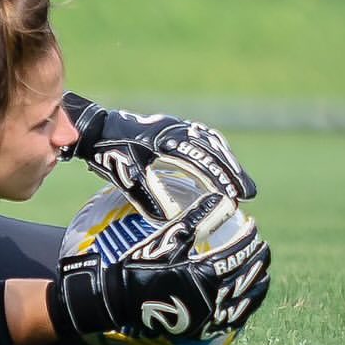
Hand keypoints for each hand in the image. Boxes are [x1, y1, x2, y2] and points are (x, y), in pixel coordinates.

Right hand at [55, 194, 269, 339]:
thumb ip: (197, 219)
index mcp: (203, 273)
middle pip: (246, 275)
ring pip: (246, 299)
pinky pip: (234, 318)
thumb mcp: (167, 239)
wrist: (121, 298)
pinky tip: (250, 299)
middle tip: (263, 246)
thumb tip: (223, 200)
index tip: (253, 225)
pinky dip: (247, 307)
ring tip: (264, 271)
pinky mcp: (204, 326)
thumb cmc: (141, 265)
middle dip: (257, 258)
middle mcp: (211, 296)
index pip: (237, 253)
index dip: (248, 237)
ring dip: (258, 283)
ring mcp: (209, 314)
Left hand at [61, 92, 256, 221]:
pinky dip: (217, 151)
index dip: (218, 178)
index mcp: (163, 140)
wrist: (95, 130)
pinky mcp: (173, 127)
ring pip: (210, 141)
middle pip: (211, 149)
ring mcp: (174, 126)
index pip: (199, 160)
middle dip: (232, 172)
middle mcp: (173, 129)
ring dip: (228, 162)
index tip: (233, 196)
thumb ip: (148, 197)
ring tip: (243, 183)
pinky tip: (225, 165)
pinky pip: (202, 136)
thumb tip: (171, 219)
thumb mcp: (127, 178)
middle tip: (249, 193)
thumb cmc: (109, 155)